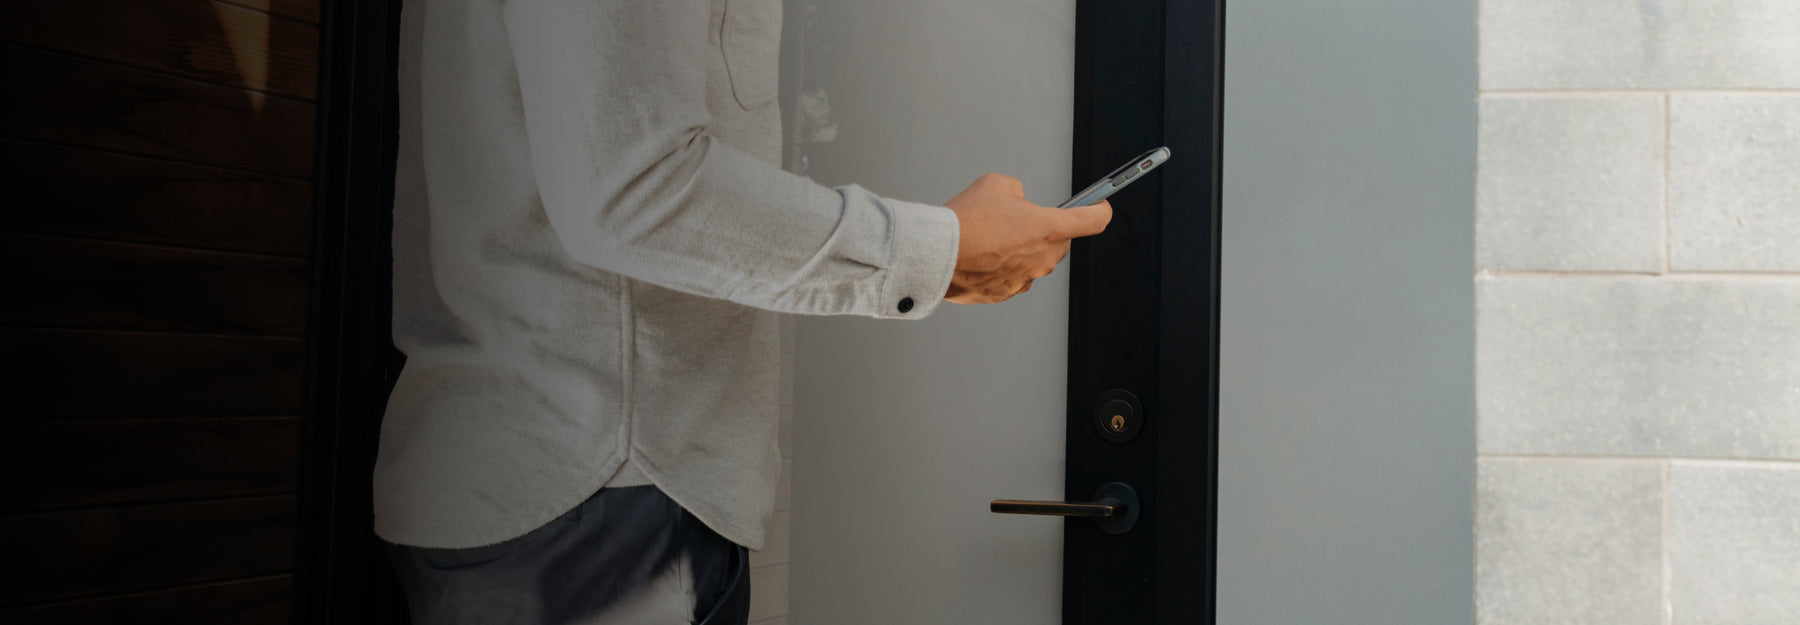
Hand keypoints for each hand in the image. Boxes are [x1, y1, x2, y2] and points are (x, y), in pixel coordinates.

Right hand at [943, 173, 1112, 303]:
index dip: (1100, 209)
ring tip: (992, 236)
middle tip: (1020, 218)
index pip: (1093, 220)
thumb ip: (1018, 192)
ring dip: (1021, 249)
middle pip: (1060, 242)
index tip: (1100, 206)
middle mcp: (1043, 258)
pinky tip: (981, 254)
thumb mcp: (997, 185)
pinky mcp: (1003, 294)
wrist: (937, 254)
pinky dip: (1002, 266)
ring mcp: (1025, 280)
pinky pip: (1012, 277)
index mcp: (1050, 229)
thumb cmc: (966, 221)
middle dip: (1046, 229)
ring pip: (1034, 261)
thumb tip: (1017, 202)